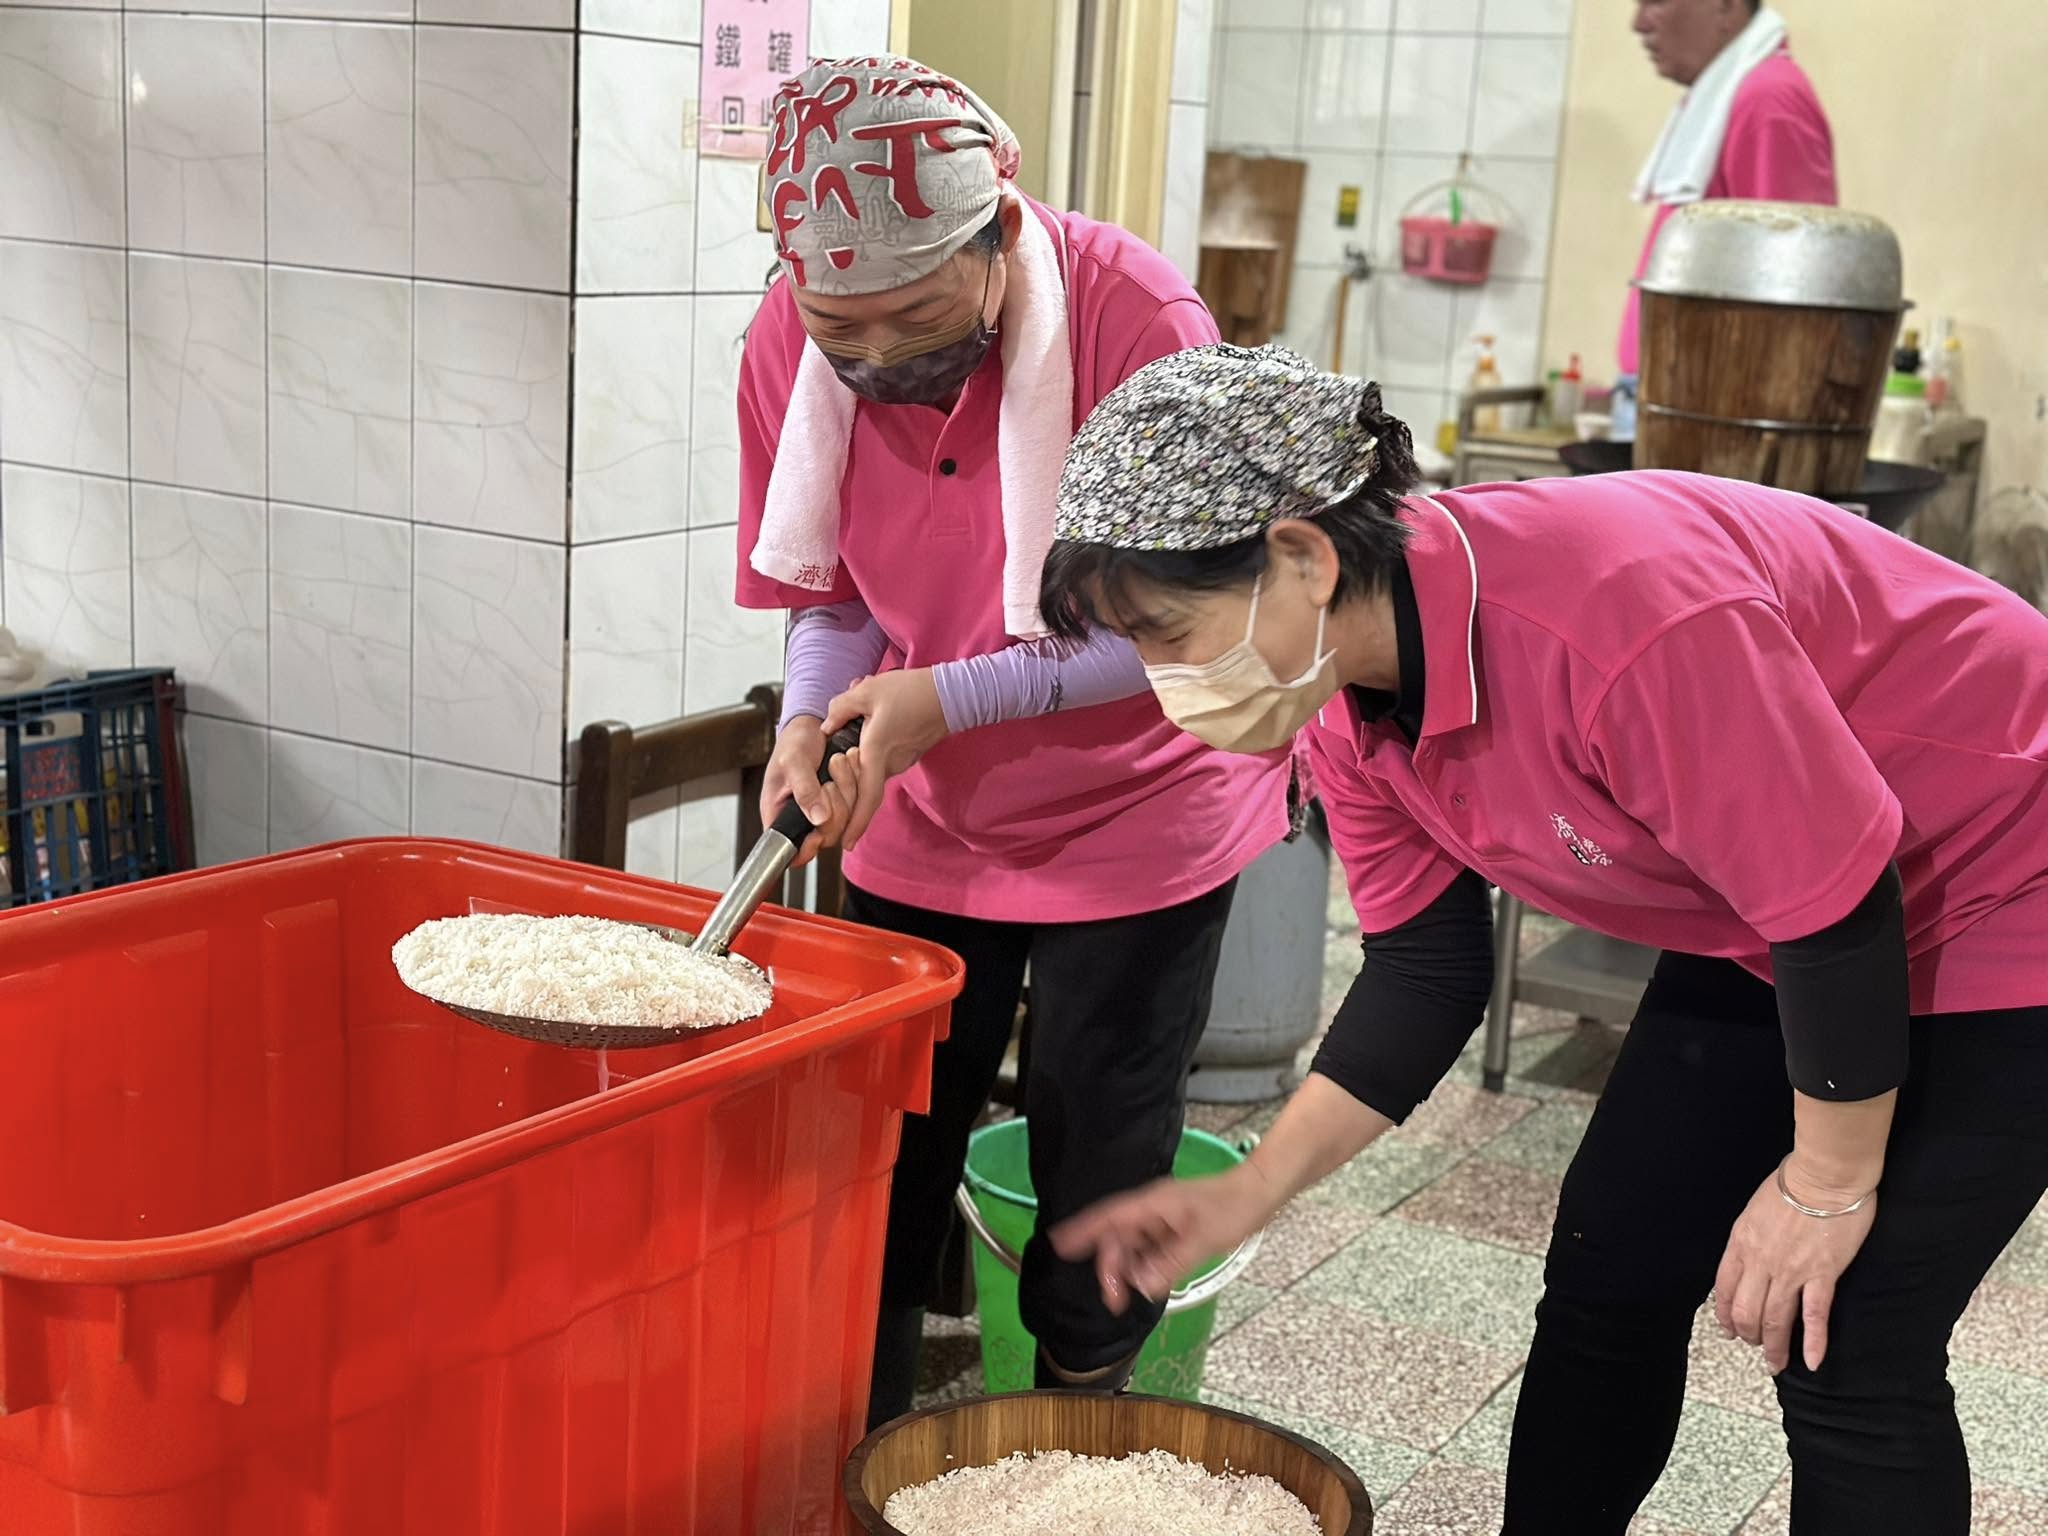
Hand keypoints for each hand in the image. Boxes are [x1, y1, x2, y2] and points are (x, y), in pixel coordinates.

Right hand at [760, 716, 860, 868]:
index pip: (789, 848)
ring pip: (845, 821)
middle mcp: (801, 817)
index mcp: (779, 813)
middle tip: (830, 780)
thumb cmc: (794, 741)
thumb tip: (818, 819)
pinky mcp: (840, 802)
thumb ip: (804, 789)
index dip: (805, 849)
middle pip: (826, 836)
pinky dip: (857, 784)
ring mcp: (822, 811)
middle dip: (835, 807)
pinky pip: (856, 806)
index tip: (818, 834)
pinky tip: (852, 762)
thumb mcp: (793, 761)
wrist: (813, 724)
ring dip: (848, 789)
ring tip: (840, 761)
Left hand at [823, 669, 949, 849]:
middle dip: (847, 775)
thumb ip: (840, 708)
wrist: (952, 694)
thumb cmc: (912, 692)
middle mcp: (891, 764)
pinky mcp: (909, 754)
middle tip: (837, 757)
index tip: (846, 843)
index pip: (866, 799)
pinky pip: (883, 759)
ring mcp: (902, 761)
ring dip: (860, 756)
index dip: (855, 824)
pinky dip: (872, 750)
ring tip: (858, 724)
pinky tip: (872, 724)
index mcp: (876, 752)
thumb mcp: (867, 691)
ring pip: (872, 769)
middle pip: (863, 785)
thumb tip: (827, 726)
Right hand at [1051, 1163, 1278, 1314]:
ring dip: (1127, 1268)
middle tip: (1114, 1299)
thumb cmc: (1233, 1208)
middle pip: (1116, 1237)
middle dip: (1110, 1266)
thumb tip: (1141, 1284)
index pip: (1108, 1218)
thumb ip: (1169, 1263)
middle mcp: (1151, 1209)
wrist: (1259, 1194)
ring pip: (1132, 1244)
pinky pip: (1148, 1248)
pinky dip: (1144, 1265)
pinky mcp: (1173, 1228)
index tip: (1060, 1245)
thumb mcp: (1202, 1240)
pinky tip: (1149, 1280)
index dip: (1082, 1231)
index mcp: (1152, 1205)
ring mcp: (1162, 1218)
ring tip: (1129, 1294)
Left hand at [1714, 1160, 1876, 1373]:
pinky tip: (1812, 1361)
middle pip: (1746, 1310)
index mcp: (1741, 1242)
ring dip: (1775, 1348)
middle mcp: (1760, 1261)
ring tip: (1777, 1365)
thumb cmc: (1792, 1183)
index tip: (1728, 1330)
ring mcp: (1790, 1270)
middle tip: (1756, 1349)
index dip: (1725, 1314)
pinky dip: (1813, 1342)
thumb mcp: (1755, 1210)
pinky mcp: (1822, 1274)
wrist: (1824, 1175)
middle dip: (1748, 1335)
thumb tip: (1750, 1255)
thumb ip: (1750, 1237)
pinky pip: (1814, 1316)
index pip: (1724, 1288)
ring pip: (1775, 1319)